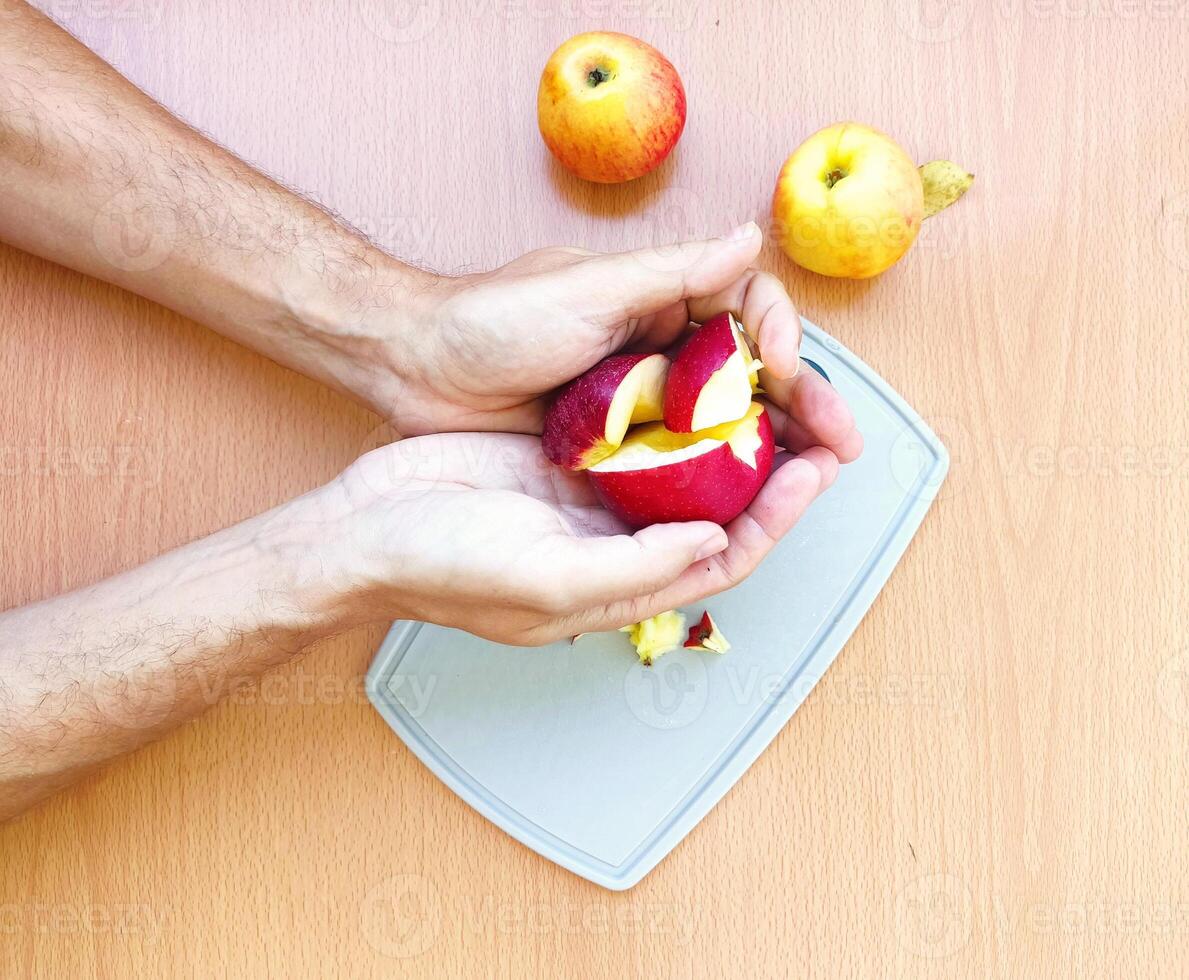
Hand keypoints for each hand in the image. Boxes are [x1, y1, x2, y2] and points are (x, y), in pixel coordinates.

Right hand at [318, 430, 839, 645]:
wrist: (364, 524)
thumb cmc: (441, 569)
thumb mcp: (543, 580)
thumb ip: (633, 569)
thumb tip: (714, 543)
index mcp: (620, 585)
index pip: (723, 558)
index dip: (775, 519)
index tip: (812, 472)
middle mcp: (616, 542)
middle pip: (714, 507)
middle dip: (769, 471)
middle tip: (814, 424)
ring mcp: (590, 496)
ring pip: (681, 465)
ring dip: (726, 432)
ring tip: (768, 387)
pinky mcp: (563, 455)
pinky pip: (633, 428)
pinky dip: (668, 406)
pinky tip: (693, 371)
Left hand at [381, 223, 861, 462]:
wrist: (414, 367)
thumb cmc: (490, 318)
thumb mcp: (585, 289)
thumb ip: (671, 272)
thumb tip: (750, 238)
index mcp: (660, 301)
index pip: (747, 314)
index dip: (780, 340)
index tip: (783, 367)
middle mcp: (659, 351)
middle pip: (750, 380)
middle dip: (803, 409)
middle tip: (840, 447)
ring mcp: (638, 404)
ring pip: (722, 428)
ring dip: (769, 452)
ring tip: (809, 482)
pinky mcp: (613, 449)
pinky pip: (675, 467)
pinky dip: (711, 484)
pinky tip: (737, 507)